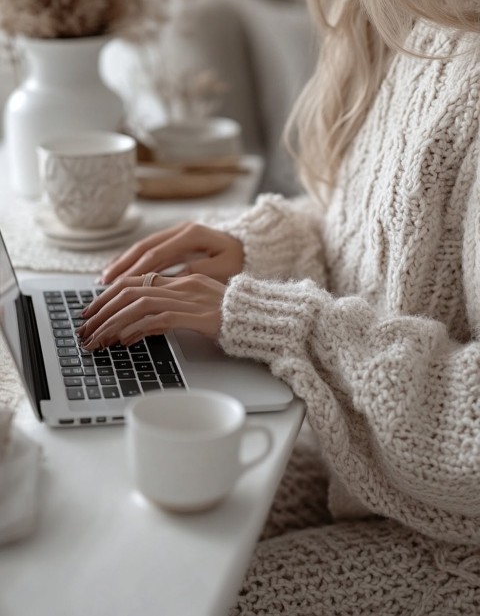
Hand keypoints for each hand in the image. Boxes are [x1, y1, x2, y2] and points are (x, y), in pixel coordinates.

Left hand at [77, 273, 225, 349]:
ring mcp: (192, 298)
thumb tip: (133, 329)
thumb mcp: (197, 311)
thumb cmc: (234, 320)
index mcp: (183, 280)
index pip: (136, 280)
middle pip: (131, 289)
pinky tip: (126, 341)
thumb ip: (170, 313)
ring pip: (140, 304)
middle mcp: (184, 284)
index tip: (90, 312)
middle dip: (102, 310)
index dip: (108, 295)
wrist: (267, 320)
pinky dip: (139, 329)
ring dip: (113, 323)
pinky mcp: (200, 315)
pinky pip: (161, 319)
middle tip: (85, 329)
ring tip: (98, 340)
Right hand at [100, 222, 243, 284]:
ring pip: (143, 247)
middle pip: (144, 246)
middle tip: (104, 282)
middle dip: (123, 265)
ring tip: (105, 278)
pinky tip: (120, 272)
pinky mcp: (176, 240)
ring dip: (124, 262)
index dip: (137, 269)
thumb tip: (170, 278)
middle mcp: (181, 229)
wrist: (252, 247)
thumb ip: (197, 270)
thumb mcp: (224, 268)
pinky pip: (149, 250)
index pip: (157, 253)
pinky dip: (133, 261)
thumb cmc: (240, 261)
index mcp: (192, 234)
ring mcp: (177, 233)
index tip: (121, 283)